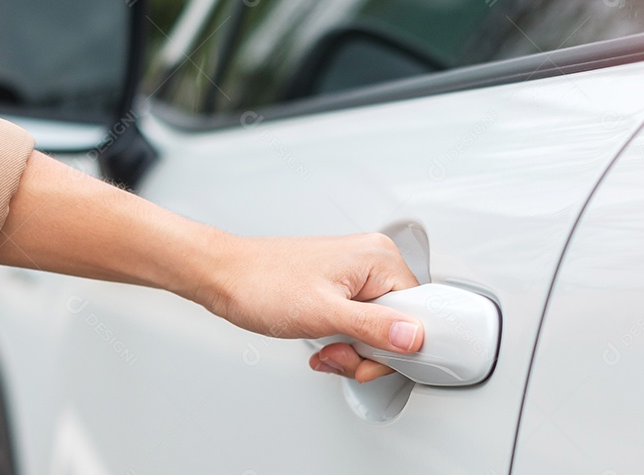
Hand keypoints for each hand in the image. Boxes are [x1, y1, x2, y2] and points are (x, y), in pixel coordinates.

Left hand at [189, 232, 422, 382]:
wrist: (225, 277)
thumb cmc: (263, 285)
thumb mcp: (324, 314)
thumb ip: (374, 327)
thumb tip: (414, 337)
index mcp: (378, 257)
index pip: (418, 312)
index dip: (396, 346)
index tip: (367, 358)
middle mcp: (372, 259)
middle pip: (399, 323)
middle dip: (368, 351)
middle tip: (339, 354)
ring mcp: (356, 272)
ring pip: (377, 327)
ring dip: (352, 349)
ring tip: (325, 348)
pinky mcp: (342, 285)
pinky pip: (359, 322)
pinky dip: (343, 340)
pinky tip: (322, 343)